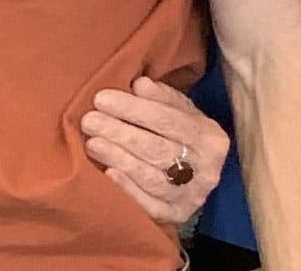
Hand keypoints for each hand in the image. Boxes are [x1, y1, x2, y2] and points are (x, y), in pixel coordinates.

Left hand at [82, 76, 227, 225]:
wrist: (195, 175)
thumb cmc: (180, 134)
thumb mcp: (179, 111)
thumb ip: (162, 97)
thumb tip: (140, 85)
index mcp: (210, 139)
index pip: (169, 120)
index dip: (134, 109)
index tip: (101, 99)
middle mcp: (206, 170)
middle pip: (158, 150)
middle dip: (120, 133)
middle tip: (90, 121)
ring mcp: (192, 196)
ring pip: (152, 178)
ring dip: (119, 159)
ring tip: (93, 143)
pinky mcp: (176, 215)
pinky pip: (150, 206)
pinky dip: (129, 190)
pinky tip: (108, 174)